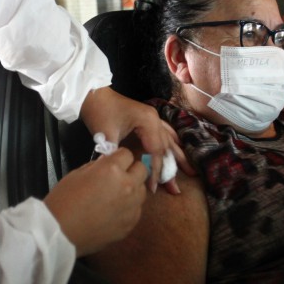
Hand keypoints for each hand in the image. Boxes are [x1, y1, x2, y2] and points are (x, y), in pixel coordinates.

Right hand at [44, 148, 147, 256]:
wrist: (60, 232)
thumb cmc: (64, 200)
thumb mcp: (77, 173)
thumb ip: (97, 165)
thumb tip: (107, 162)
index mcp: (112, 169)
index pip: (127, 154)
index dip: (118, 157)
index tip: (112, 162)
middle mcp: (127, 185)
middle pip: (141, 170)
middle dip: (130, 170)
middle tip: (116, 177)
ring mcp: (132, 206)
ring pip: (142, 190)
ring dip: (133, 189)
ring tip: (116, 196)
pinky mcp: (131, 223)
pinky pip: (137, 209)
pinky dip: (129, 207)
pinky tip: (114, 212)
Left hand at [79, 86, 195, 192]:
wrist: (93, 94)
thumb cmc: (99, 111)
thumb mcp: (105, 133)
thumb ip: (114, 153)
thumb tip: (120, 171)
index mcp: (147, 121)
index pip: (156, 151)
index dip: (155, 170)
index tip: (153, 188)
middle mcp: (155, 119)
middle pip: (165, 148)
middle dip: (170, 169)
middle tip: (175, 190)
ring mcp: (153, 118)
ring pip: (168, 141)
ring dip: (177, 157)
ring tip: (190, 173)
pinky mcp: (147, 119)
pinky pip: (165, 132)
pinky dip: (172, 143)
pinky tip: (179, 149)